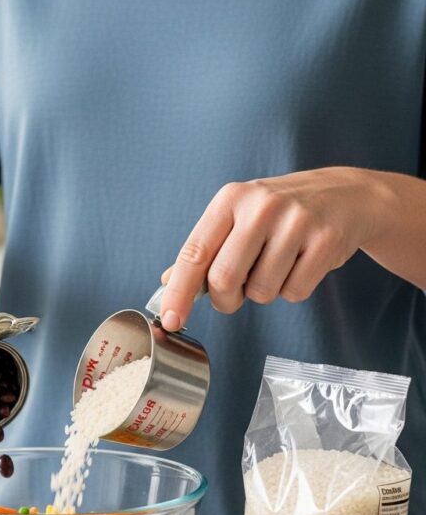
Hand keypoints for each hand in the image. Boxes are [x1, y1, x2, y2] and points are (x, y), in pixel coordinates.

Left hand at [158, 167, 393, 330]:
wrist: (346, 195)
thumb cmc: (280, 213)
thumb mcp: (237, 217)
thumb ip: (204, 250)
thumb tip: (167, 282)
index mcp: (230, 199)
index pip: (194, 253)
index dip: (179, 292)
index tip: (171, 319)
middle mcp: (261, 206)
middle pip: (224, 279)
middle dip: (226, 300)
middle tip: (235, 294)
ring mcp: (296, 221)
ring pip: (260, 291)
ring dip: (262, 293)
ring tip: (276, 266)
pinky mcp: (326, 241)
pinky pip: (294, 292)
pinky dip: (292, 290)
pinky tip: (300, 264)